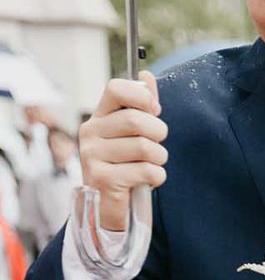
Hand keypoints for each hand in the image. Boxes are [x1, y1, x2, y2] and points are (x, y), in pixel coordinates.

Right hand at [80, 73, 165, 233]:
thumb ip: (141, 106)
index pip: (117, 88)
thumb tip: (146, 75)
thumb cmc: (126, 165)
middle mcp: (90, 132)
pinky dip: (157, 177)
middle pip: (137, 120)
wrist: (110, 204)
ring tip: (150, 165)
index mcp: (99, 117)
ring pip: (146, 148)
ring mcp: (93, 155)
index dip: (143, 97)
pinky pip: (147, 171)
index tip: (154, 111)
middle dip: (159, 134)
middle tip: (156, 146)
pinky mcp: (103, 178)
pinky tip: (147, 180)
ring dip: (159, 159)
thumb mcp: (133, 134)